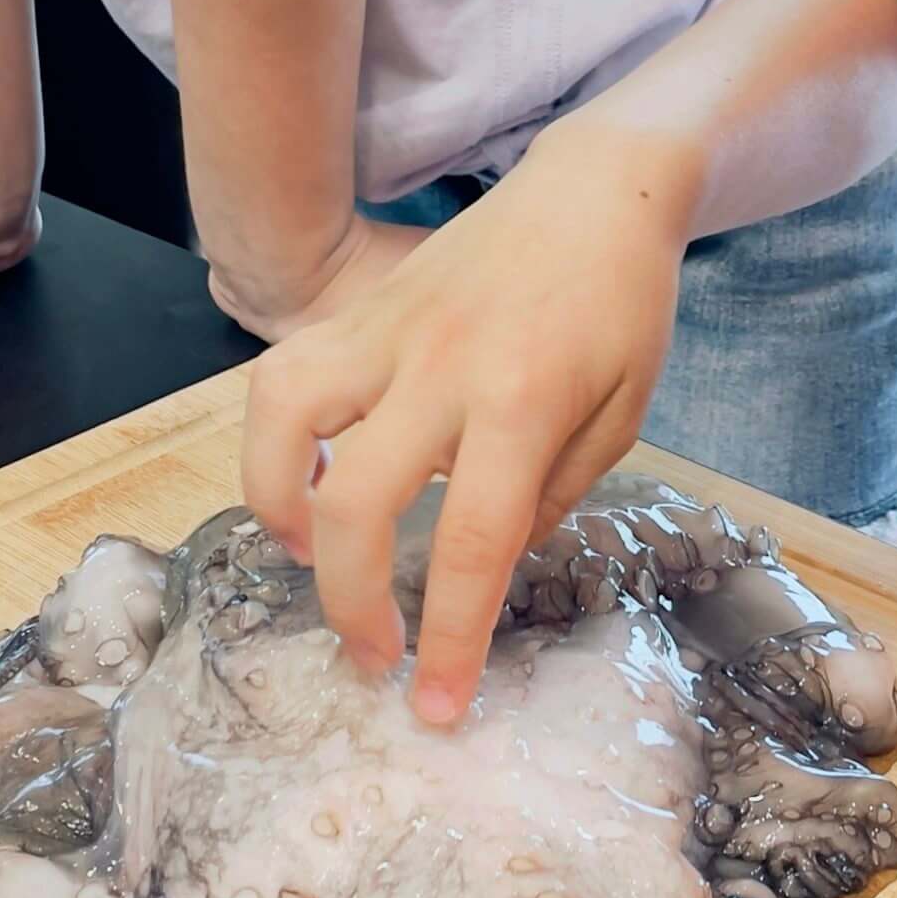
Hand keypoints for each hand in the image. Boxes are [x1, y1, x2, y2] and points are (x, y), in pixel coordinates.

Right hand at [237, 130, 688, 727]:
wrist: (597, 188)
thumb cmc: (622, 305)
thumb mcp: (621, 414)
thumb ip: (551, 495)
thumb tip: (485, 565)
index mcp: (523, 401)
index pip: (475, 542)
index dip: (451, 638)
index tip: (438, 709)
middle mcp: (441, 366)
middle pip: (359, 503)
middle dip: (353, 603)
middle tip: (375, 655)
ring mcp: (388, 330)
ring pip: (285, 420)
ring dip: (276, 504)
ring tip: (303, 553)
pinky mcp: (360, 308)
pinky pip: (286, 372)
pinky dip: (273, 438)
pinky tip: (303, 478)